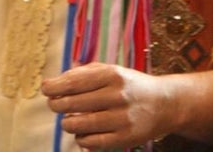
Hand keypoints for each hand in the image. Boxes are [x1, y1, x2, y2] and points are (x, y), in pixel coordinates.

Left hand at [42, 62, 173, 148]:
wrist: (165, 104)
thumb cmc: (131, 86)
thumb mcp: (113, 71)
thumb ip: (84, 73)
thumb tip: (54, 82)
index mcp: (114, 75)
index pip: (74, 82)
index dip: (55, 87)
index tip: (46, 89)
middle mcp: (118, 95)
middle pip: (72, 104)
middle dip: (57, 104)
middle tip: (55, 104)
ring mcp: (121, 118)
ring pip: (77, 125)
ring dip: (68, 123)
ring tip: (71, 119)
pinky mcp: (124, 138)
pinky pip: (89, 142)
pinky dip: (81, 138)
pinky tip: (85, 132)